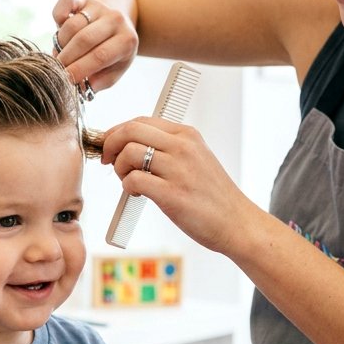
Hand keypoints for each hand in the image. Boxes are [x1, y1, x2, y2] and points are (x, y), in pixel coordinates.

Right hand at [52, 0, 137, 93]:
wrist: (115, 23)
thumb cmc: (112, 53)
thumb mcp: (115, 69)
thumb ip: (101, 81)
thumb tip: (82, 87)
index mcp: (127, 40)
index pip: (100, 56)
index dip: (80, 69)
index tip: (65, 80)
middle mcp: (115, 19)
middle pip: (84, 39)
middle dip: (66, 58)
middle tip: (56, 71)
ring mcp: (99, 6)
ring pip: (71, 25)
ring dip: (61, 44)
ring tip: (60, 55)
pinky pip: (65, 3)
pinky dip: (58, 16)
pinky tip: (59, 28)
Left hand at [101, 115, 259, 256]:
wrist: (236, 222)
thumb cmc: (212, 195)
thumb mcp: (196, 159)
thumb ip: (168, 148)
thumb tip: (129, 145)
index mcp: (187, 135)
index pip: (141, 120)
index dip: (117, 131)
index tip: (110, 144)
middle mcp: (183, 147)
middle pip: (130, 130)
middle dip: (110, 144)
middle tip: (108, 160)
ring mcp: (178, 170)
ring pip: (128, 153)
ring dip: (119, 168)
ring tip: (129, 181)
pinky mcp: (172, 194)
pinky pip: (133, 179)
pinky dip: (127, 186)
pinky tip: (138, 194)